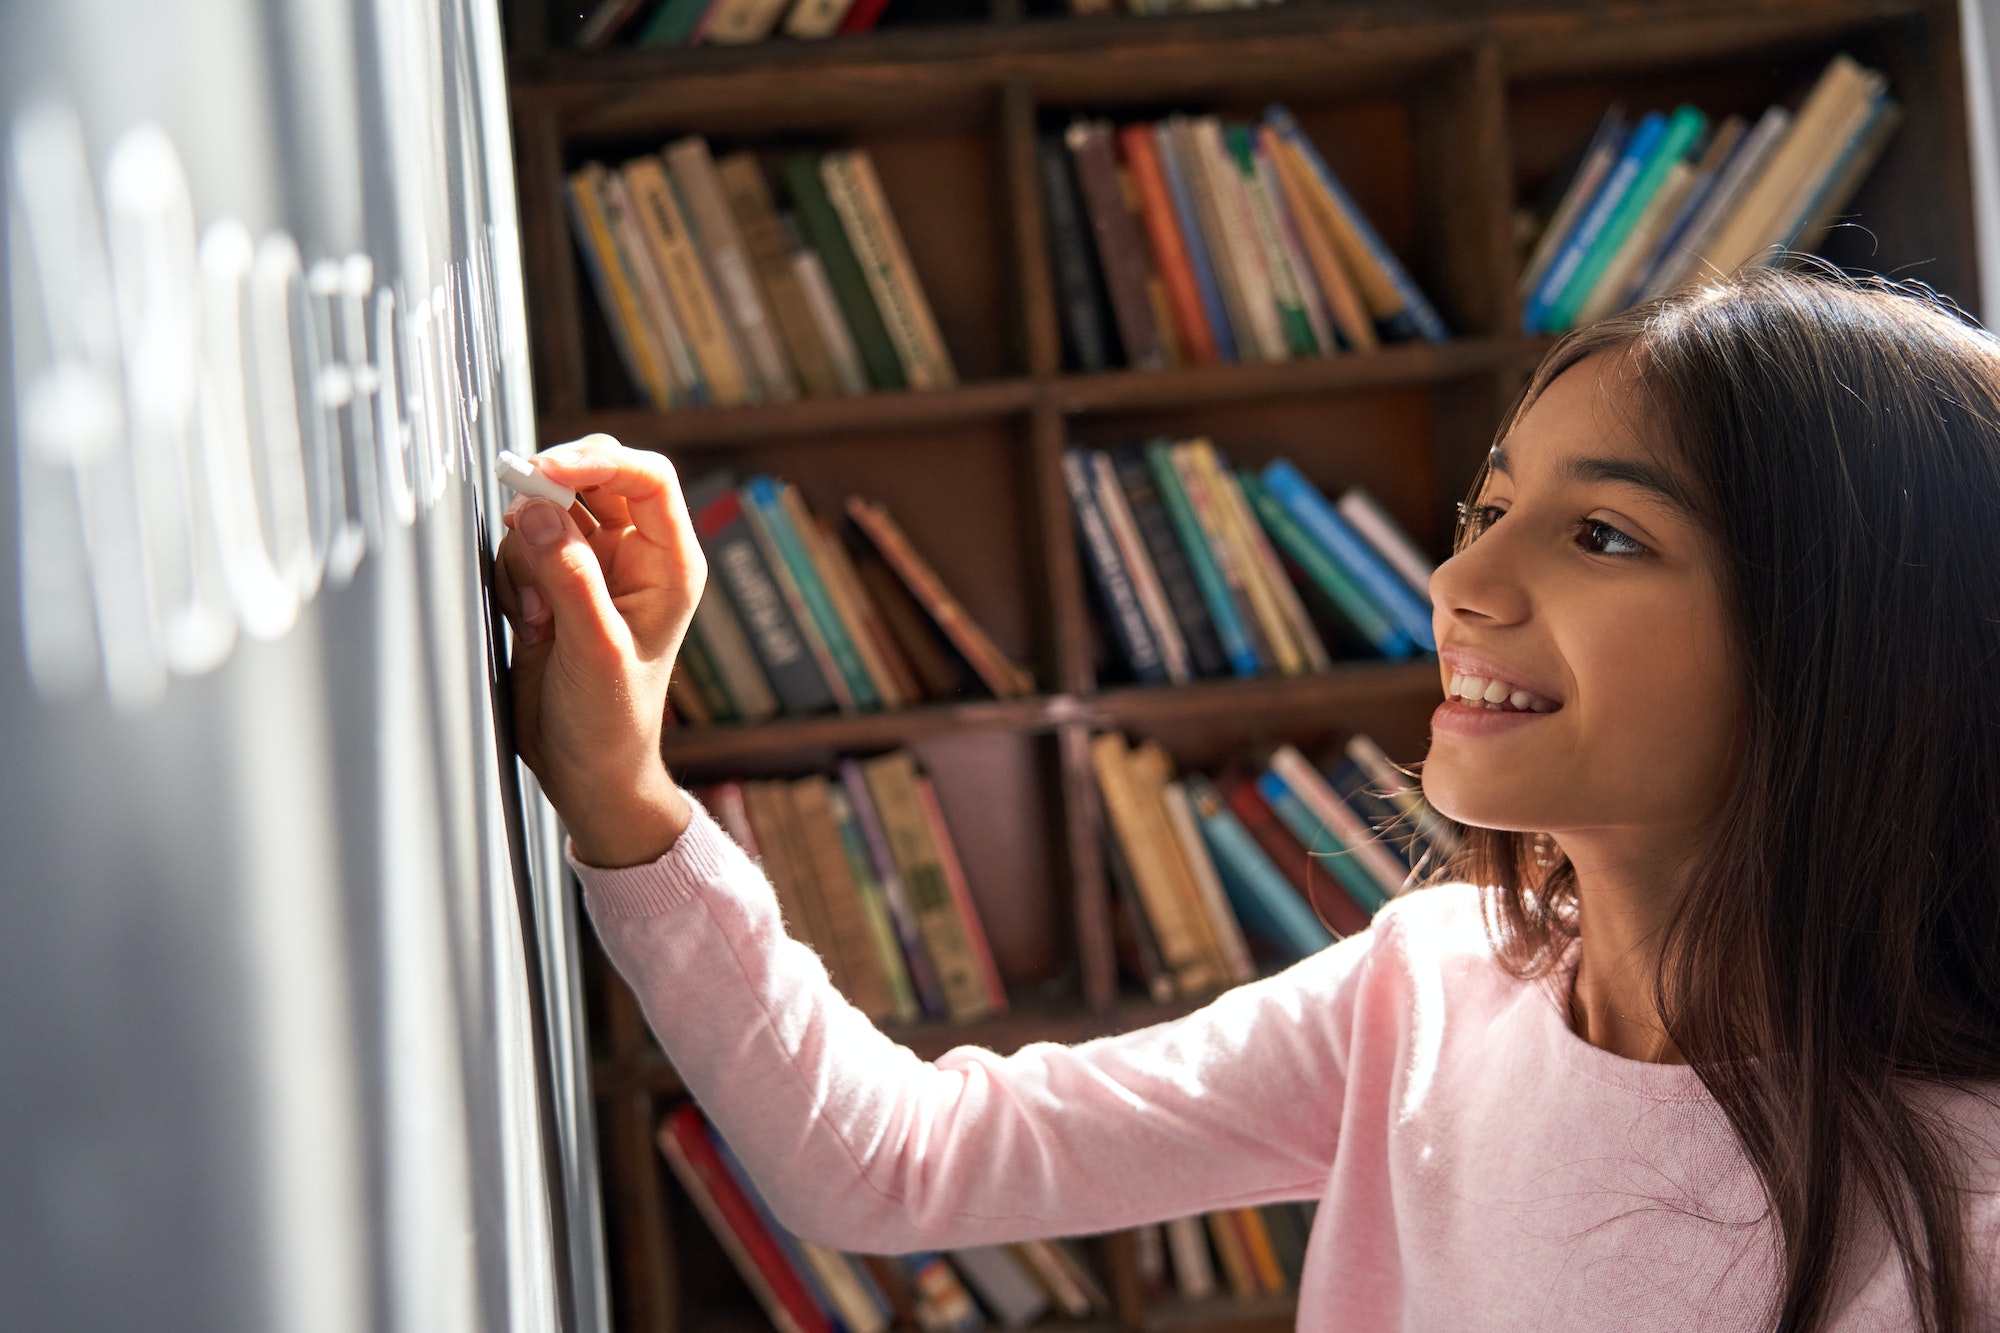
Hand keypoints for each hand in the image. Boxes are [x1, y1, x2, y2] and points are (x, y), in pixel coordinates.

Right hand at [493, 436, 703, 866]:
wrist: (586, 771)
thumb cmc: (611, 723)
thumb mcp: (595, 652)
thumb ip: (570, 579)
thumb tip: (539, 513)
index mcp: (670, 565)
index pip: (648, 478)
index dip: (596, 462)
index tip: (543, 472)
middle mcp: (635, 556)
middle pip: (594, 478)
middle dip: (550, 495)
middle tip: (520, 525)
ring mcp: (594, 566)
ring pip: (549, 509)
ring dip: (527, 547)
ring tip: (537, 613)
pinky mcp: (555, 583)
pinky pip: (524, 545)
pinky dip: (513, 571)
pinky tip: (526, 619)